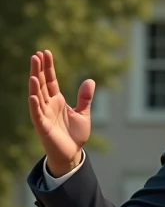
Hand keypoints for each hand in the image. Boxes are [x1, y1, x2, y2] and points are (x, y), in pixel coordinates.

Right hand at [28, 50, 94, 173]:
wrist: (72, 154)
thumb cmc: (75, 135)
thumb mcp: (83, 114)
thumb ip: (85, 98)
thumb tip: (90, 80)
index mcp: (57, 101)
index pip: (50, 80)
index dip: (48, 67)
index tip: (45, 52)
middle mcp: (48, 105)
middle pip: (42, 84)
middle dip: (38, 70)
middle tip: (36, 55)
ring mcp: (44, 115)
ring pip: (37, 96)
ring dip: (34, 85)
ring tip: (33, 72)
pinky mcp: (42, 126)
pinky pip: (37, 114)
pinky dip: (34, 105)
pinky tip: (32, 95)